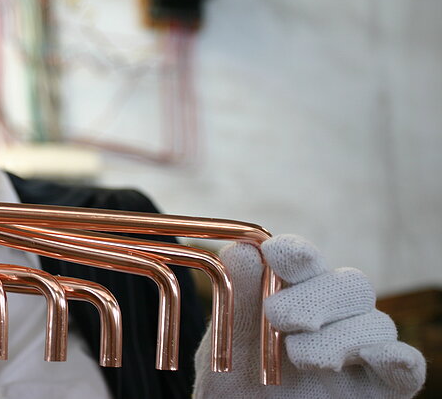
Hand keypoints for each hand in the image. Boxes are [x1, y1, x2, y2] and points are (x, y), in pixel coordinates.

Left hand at [193, 234, 425, 397]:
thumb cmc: (235, 378)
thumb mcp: (228, 338)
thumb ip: (237, 298)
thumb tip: (242, 251)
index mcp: (296, 294)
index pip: (306, 262)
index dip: (297, 252)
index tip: (275, 252)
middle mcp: (334, 318)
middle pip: (350, 285)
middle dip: (316, 295)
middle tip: (278, 316)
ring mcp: (359, 352)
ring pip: (376, 323)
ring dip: (340, 336)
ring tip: (299, 357)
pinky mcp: (380, 388)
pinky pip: (407, 368)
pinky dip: (398, 358)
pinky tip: (378, 356)